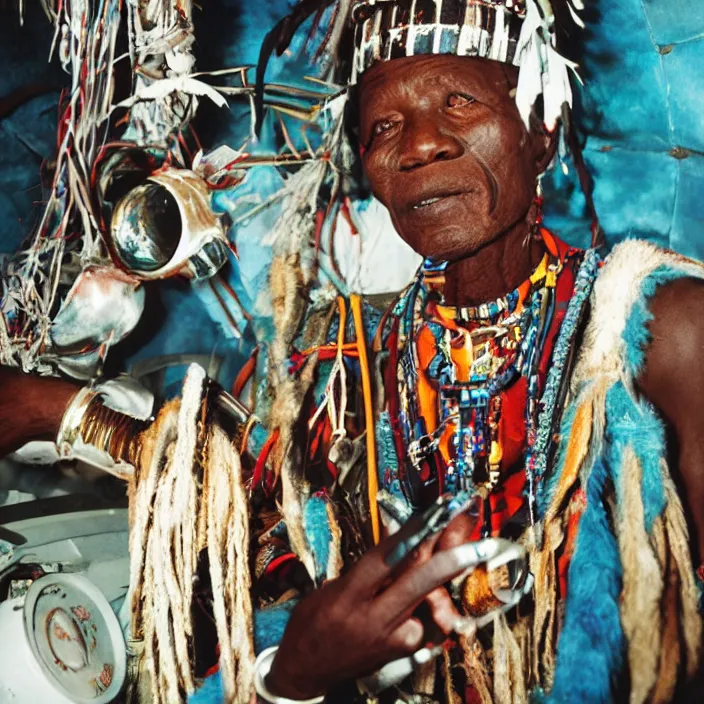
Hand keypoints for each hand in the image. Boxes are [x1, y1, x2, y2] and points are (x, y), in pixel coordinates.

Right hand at [267, 512, 480, 699]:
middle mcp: (371, 619)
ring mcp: (388, 639)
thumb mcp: (332, 587)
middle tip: (479, 543)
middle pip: (416, 583)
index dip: (412, 535)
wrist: (306, 668)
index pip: (385, 559)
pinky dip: (430, 609)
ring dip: (448, 579)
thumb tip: (398, 535)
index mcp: (347, 596)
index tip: (435, 513)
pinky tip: (433, 601)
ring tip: (472, 553)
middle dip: (450, 561)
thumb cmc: (314, 620)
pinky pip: (423, 625)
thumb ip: (367, 567)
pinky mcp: (399, 654)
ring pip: (427, 605)